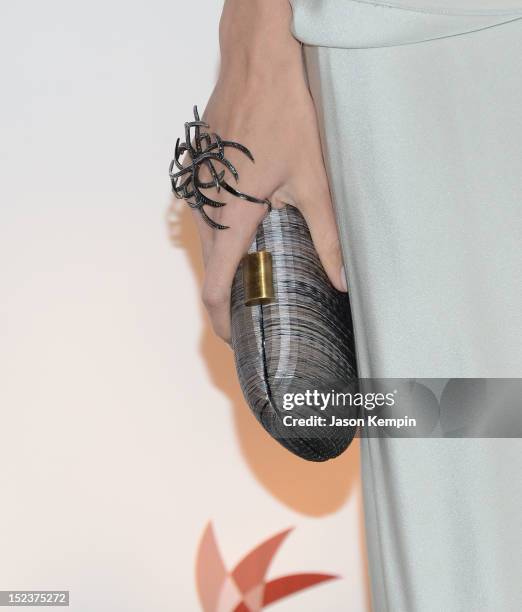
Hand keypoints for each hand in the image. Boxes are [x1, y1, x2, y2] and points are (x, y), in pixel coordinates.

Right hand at [190, 0, 346, 342]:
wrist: (258, 59)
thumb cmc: (284, 112)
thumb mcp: (314, 179)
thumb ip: (327, 235)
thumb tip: (342, 278)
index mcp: (231, 213)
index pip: (214, 283)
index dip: (220, 317)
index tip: (233, 338)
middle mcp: (205, 203)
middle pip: (206, 266)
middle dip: (223, 297)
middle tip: (247, 316)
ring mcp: (198, 184)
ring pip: (204, 240)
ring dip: (220, 265)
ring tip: (247, 281)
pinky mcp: (199, 169)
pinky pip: (203, 214)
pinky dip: (218, 235)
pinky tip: (241, 236)